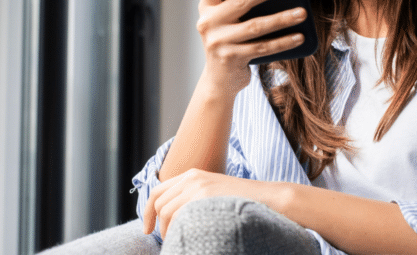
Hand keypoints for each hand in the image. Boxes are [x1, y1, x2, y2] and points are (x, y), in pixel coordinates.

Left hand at [142, 169, 264, 238]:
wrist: (268, 198)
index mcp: (191, 175)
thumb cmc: (242, 201)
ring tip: (179, 241)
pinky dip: (178, 231)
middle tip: (166, 240)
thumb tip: (175, 218)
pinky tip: (187, 238)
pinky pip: (180, 216)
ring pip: (166, 212)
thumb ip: (193, 198)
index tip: (148, 229)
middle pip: (159, 203)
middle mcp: (191, 178)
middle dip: (157, 224)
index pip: (157, 191)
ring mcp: (197, 186)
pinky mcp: (204, 195)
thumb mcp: (213, 193)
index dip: (148, 211)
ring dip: (168, 231)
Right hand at [197, 0, 306, 94]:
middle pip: (240, 1)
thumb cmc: (230, 40)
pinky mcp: (231, 59)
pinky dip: (283, 42)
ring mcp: (218, 42)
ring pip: (255, 26)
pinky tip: (299, 36)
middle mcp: (207, 22)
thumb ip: (240, 1)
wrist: (219, 80)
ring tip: (302, 12)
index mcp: (206, 6)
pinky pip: (262, 47)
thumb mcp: (228, 19)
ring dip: (282, 18)